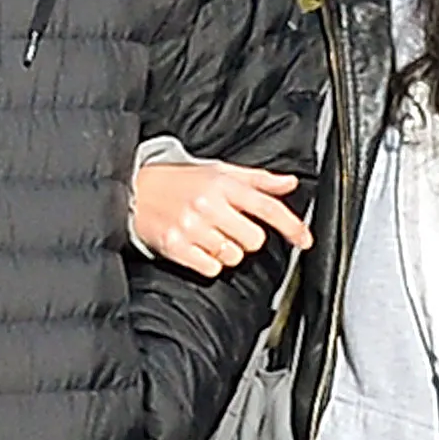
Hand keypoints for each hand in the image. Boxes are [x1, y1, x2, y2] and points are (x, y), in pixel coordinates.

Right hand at [132, 162, 312, 276]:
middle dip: (247, 239)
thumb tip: (290, 183)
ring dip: (227, 252)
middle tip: (229, 228)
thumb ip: (258, 179)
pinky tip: (198, 248)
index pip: (268, 207)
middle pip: (254, 239)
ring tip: (209, 236)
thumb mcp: (219, 171)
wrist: (134, 189)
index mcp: (224, 183)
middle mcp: (209, 204)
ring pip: (233, 257)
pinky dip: (208, 263)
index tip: (304, 240)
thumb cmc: (179, 180)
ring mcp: (191, 226)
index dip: (292, 226)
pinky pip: (211, 269)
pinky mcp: (175, 246)